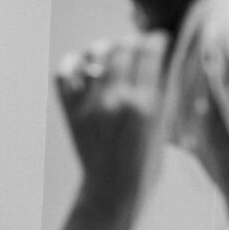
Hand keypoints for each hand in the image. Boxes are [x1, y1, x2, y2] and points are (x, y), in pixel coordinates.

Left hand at [56, 33, 168, 213]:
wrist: (112, 189)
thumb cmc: (145, 161)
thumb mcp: (164, 124)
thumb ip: (161, 91)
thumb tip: (158, 58)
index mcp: (146, 103)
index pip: (150, 50)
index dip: (155, 40)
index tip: (157, 41)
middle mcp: (116, 99)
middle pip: (123, 47)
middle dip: (132, 43)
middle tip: (134, 50)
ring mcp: (89, 104)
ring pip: (95, 54)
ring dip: (105, 49)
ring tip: (111, 57)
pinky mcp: (69, 111)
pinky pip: (64, 72)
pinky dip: (73, 63)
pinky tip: (83, 67)